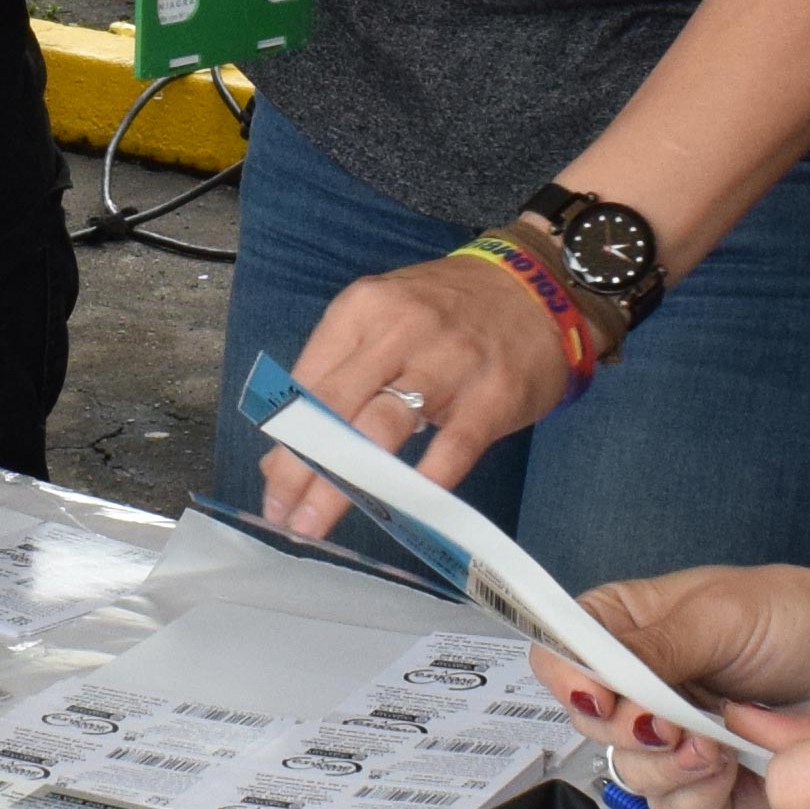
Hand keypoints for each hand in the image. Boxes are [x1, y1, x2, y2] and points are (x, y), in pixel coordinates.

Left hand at [255, 246, 584, 536]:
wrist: (538, 286)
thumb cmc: (449, 312)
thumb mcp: (385, 321)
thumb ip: (338, 376)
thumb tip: (285, 449)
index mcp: (363, 310)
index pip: (308, 382)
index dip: (282, 440)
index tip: (271, 487)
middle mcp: (400, 330)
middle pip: (333, 408)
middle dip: (298, 469)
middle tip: (282, 515)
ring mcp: (449, 362)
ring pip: (381, 428)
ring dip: (342, 484)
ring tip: (316, 522)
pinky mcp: (493, 393)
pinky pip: (452, 447)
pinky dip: (422, 483)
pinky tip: (399, 512)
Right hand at [533, 565, 809, 808]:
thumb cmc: (802, 620)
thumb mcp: (723, 613)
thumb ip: (653, 646)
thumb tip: (590, 673)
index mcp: (628, 629)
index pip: (560, 656)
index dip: (569, 681)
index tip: (602, 696)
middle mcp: (641, 688)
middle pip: (590, 727)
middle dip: (633, 732)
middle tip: (675, 723)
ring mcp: (674, 742)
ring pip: (630, 777)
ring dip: (671, 768)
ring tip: (718, 744)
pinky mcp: (710, 789)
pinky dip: (701, 796)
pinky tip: (734, 767)